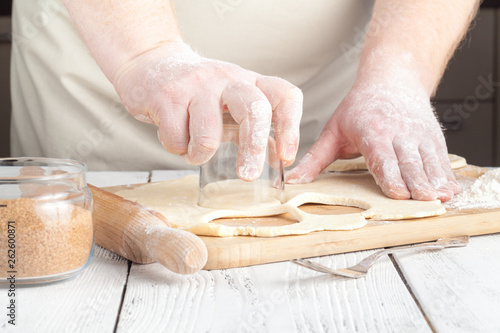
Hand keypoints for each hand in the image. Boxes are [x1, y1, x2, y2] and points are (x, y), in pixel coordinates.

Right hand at [112, 41, 302, 180]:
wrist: (150, 63)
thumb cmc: (196, 92)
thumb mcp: (231, 103)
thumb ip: (253, 127)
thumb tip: (278, 158)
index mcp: (249, 82)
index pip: (284, 95)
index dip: (290, 128)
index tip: (284, 157)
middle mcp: (228, 79)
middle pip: (255, 110)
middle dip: (252, 150)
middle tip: (247, 175)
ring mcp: (197, 86)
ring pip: (209, 136)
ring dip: (199, 155)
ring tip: (194, 151)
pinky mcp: (167, 96)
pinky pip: (176, 140)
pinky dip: (176, 149)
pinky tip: (175, 138)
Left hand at [286, 78, 459, 200]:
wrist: (393, 79)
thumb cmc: (360, 106)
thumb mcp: (333, 130)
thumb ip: (314, 158)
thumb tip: (293, 180)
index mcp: (371, 131)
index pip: (382, 156)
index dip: (391, 175)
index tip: (397, 193)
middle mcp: (398, 132)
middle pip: (409, 162)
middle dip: (417, 183)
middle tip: (423, 202)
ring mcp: (418, 134)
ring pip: (429, 161)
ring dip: (436, 181)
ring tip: (441, 199)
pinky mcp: (433, 137)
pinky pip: (442, 159)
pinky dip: (447, 175)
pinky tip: (450, 190)